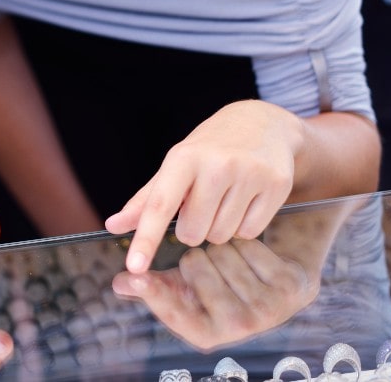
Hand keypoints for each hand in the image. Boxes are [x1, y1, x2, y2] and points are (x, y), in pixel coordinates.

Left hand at [105, 100, 301, 273]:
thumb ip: (146, 200)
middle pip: (193, 232)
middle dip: (193, 227)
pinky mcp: (276, 185)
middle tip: (201, 203)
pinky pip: (250, 233)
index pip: (160, 206)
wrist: (262, 123)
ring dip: (218, 227)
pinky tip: (246, 201)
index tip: (134, 267)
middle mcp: (216, 165)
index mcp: (184, 158)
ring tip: (225, 198)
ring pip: (221, 235)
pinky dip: (243, 226)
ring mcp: (249, 174)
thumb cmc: (210, 149)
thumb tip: (114, 226)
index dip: (145, 239)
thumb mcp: (176, 165)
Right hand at [110, 237, 318, 350]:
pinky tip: (253, 255)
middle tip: (209, 263)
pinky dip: (246, 241)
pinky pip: (249, 245)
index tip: (134, 275)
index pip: (171, 311)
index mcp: (206, 333)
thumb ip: (152, 285)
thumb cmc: (223, 284)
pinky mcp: (289, 288)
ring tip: (232, 260)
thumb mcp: (187, 288)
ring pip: (221, 250)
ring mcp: (266, 311)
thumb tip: (120, 284)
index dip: (151, 292)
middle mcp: (237, 328)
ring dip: (222, 245)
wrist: (280, 279)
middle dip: (197, 254)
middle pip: (194, 263)